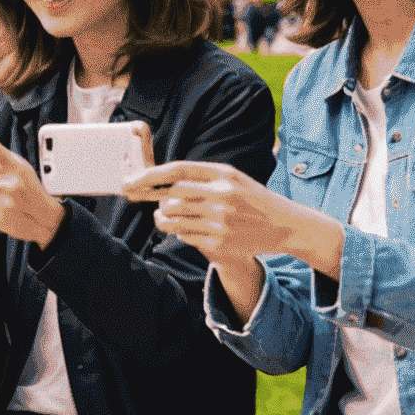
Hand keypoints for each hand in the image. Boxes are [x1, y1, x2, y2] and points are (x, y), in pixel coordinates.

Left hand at [123, 160, 344, 276]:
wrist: (284, 225)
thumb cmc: (252, 199)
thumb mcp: (233, 178)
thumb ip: (201, 177)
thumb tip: (161, 181)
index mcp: (223, 174)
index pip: (177, 171)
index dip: (150, 176)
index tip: (130, 180)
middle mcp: (221, 196)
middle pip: (172, 196)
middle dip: (159, 201)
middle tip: (158, 204)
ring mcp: (220, 221)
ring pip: (173, 218)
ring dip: (163, 218)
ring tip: (165, 217)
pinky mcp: (219, 243)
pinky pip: (184, 237)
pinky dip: (179, 233)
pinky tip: (187, 230)